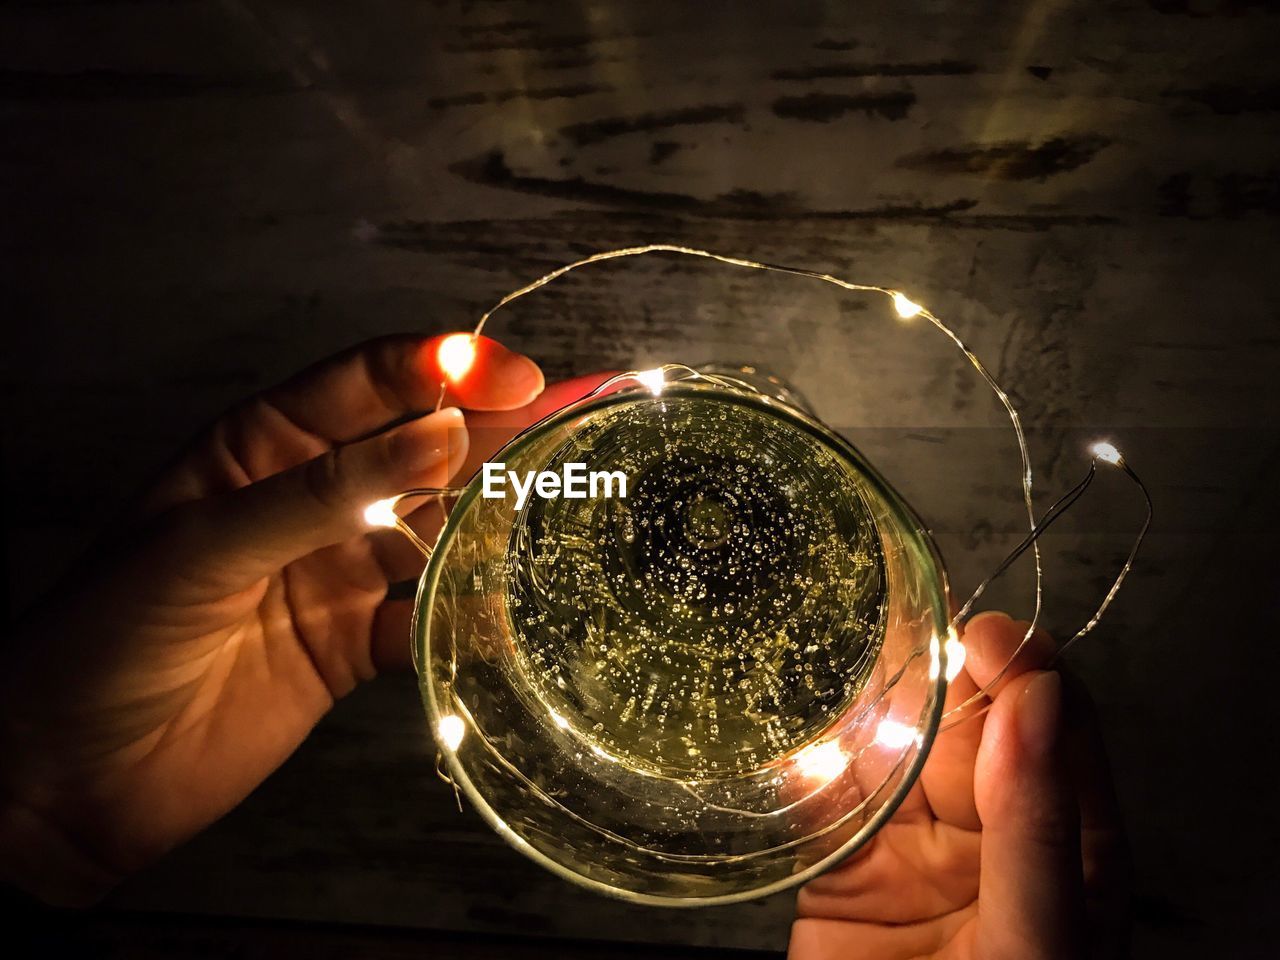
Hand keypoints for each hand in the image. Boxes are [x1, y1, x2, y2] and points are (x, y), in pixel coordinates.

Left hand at [0, 334, 591, 904]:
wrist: (66, 780)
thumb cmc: (104, 638)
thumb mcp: (205, 546)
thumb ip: (324, 492)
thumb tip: (436, 436)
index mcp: (262, 445)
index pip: (370, 383)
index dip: (445, 370)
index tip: (518, 379)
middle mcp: (313, 498)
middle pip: (421, 449)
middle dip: (495, 434)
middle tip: (579, 425)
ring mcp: (339, 571)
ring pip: (440, 531)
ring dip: (498, 522)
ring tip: (566, 513)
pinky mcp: (356, 645)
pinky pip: (432, 620)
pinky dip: (472, 619)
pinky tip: (512, 615)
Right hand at [789, 612, 1128, 959]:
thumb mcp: (1039, 932)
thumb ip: (1038, 819)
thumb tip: (1035, 695)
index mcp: (1062, 832)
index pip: (1049, 717)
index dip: (1017, 665)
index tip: (977, 638)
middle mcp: (986, 825)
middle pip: (959, 715)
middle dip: (927, 667)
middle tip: (891, 623)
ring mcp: (908, 841)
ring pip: (885, 741)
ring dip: (860, 698)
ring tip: (839, 654)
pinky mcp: (836, 866)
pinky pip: (818, 793)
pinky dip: (801, 755)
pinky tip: (793, 721)